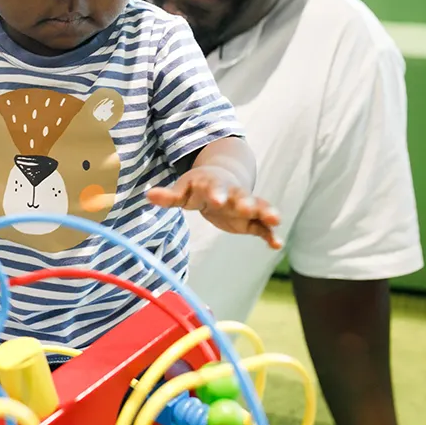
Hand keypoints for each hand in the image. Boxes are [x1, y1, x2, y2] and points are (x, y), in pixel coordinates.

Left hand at [146, 166, 281, 248]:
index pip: (214, 188)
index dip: (215, 193)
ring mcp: (244, 206)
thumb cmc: (199, 187)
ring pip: (258, 208)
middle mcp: (232, 194)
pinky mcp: (251, 221)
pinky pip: (263, 228)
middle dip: (245, 201)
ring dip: (266, 213)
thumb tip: (148, 195)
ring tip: (276, 219)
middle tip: (248, 207)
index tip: (216, 200)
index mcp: (213, 186)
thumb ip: (169, 196)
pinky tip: (277, 245)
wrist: (222, 179)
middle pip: (241, 196)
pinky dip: (270, 235)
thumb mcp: (184, 190)